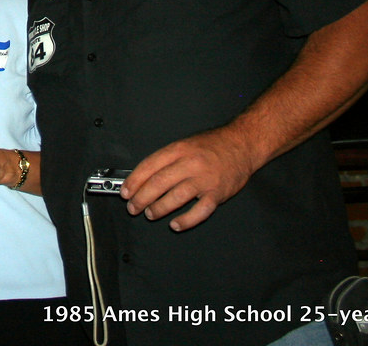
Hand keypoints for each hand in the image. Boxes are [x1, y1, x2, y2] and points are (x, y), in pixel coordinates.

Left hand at [119, 126, 255, 230]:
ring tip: (150, 214)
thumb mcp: (186, 143)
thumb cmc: (212, 145)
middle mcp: (191, 164)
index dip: (134, 181)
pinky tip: (175, 224)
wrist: (242, 144)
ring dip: (159, 209)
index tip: (125, 192)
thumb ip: (166, 159)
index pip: (150, 165)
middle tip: (133, 207)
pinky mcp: (217, 194)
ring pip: (176, 197)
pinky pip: (199, 212)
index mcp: (180, 149)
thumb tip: (142, 177)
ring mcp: (205, 180)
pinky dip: (186, 220)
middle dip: (141, 198)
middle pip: (159, 183)